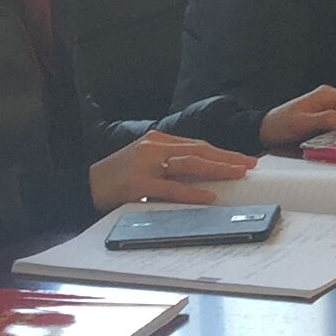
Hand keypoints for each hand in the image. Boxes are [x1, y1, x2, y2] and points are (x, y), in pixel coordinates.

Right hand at [89, 131, 257, 211]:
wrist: (85, 186)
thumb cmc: (119, 178)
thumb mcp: (147, 163)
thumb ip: (171, 164)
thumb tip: (206, 175)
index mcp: (158, 140)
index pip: (198, 144)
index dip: (223, 152)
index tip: (244, 159)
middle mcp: (153, 147)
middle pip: (198, 150)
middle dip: (227, 158)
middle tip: (250, 165)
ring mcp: (145, 164)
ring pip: (189, 164)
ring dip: (217, 168)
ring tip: (238, 174)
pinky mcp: (137, 183)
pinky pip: (170, 187)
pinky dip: (191, 191)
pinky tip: (209, 195)